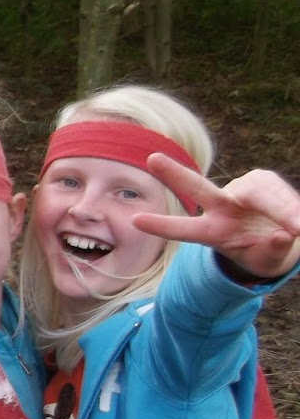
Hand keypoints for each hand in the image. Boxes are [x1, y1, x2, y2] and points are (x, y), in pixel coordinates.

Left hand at [134, 155, 299, 280]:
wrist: (286, 234)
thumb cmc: (264, 248)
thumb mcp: (263, 259)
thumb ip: (269, 252)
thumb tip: (282, 236)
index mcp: (212, 230)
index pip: (186, 229)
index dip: (163, 226)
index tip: (134, 221)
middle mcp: (223, 207)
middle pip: (199, 188)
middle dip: (176, 175)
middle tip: (152, 159)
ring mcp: (245, 193)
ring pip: (255, 189)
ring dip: (279, 209)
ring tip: (295, 228)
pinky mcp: (268, 185)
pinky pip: (283, 199)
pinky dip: (293, 214)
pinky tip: (297, 225)